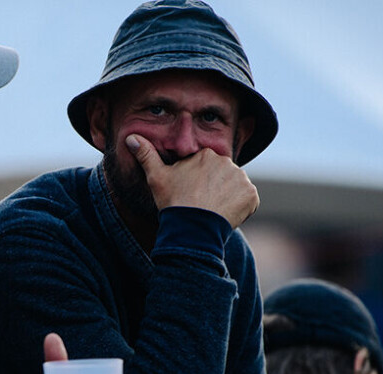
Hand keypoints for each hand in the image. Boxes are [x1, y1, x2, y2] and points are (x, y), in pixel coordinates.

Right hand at [125, 133, 258, 228]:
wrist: (192, 226)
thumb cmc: (173, 201)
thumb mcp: (156, 177)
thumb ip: (146, 155)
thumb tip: (131, 138)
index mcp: (206, 154)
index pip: (207, 167)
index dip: (199, 182)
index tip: (191, 194)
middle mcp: (227, 162)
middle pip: (223, 176)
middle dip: (215, 188)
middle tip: (201, 204)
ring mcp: (242, 178)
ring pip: (235, 188)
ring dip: (228, 198)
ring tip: (212, 211)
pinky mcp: (251, 196)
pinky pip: (248, 201)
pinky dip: (240, 208)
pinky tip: (225, 216)